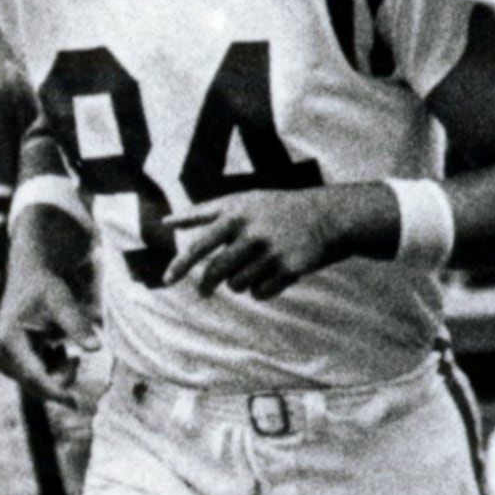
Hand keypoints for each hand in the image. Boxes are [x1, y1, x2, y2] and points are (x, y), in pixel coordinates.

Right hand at [0, 251, 99, 402]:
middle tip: (74, 356)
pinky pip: (40, 380)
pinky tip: (56, 349)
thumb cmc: (47, 287)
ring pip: (40, 385)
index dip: (56, 392)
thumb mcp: (63, 301)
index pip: (34, 376)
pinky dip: (54, 369)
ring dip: (59, 372)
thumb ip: (78, 324)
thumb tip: (97, 348)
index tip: (78, 405)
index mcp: (10, 341)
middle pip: (37, 386)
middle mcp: (3, 355)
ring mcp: (6, 361)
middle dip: (62, 378)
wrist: (31, 277)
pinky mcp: (14, 364)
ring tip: (62, 348)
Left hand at [164, 186, 372, 299]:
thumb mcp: (240, 201)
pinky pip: (260, 293)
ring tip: (253, 270)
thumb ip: (203, 212)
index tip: (167, 281)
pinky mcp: (291, 269)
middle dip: (208, 284)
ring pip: (237, 285)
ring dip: (239, 283)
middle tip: (206, 290)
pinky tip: (271, 277)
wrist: (327, 217)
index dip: (181, 264)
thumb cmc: (275, 209)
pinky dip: (261, 290)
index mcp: (236, 215)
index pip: (200, 245)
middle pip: (216, 271)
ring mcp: (273, 252)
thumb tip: (166, 221)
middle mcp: (253, 233)